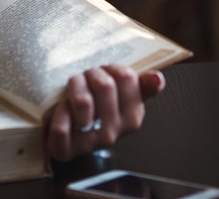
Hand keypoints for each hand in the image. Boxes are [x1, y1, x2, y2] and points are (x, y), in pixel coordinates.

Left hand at [45, 65, 165, 161]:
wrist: (71, 139)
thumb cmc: (97, 111)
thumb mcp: (121, 97)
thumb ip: (142, 87)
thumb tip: (158, 79)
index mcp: (132, 117)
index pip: (127, 77)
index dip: (111, 68)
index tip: (104, 72)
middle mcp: (114, 132)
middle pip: (104, 85)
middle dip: (91, 74)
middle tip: (86, 78)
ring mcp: (90, 143)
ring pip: (83, 101)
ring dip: (75, 86)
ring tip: (74, 88)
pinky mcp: (66, 150)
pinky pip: (62, 126)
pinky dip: (59, 111)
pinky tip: (62, 108)